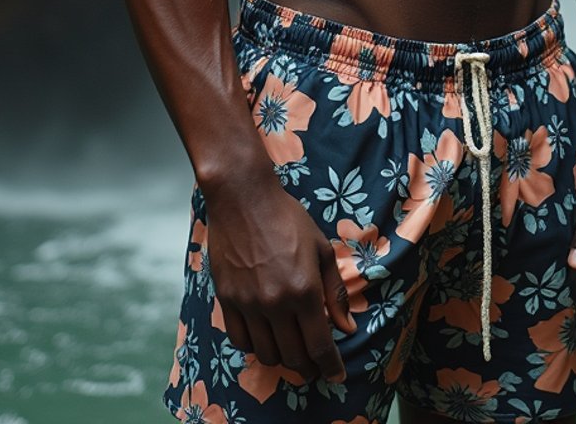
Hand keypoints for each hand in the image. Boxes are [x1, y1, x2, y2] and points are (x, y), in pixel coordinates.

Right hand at [203, 168, 356, 381]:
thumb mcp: (321, 249)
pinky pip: (240, 341)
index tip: (336, 376)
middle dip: (309, 367)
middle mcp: (276, 303)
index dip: (330, 367)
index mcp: (305, 290)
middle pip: (294, 357)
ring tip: (291, 349)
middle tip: (315, 366)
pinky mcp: (227, 300)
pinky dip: (255, 347)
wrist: (244, 198)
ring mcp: (249, 304)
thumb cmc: (288, 218)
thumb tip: (347, 327)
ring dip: (283, 359)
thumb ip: (335, 292)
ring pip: (267, 354)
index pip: (320, 346)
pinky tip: (265, 337)